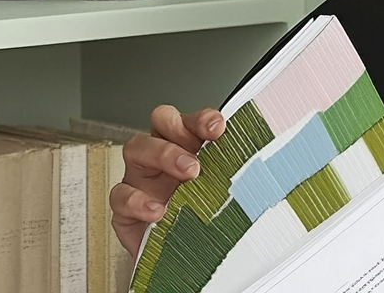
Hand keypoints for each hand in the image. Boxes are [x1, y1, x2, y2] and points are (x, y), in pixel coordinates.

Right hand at [110, 104, 225, 255]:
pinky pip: (121, 195)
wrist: (182, 264)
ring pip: (136, 148)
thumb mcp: (221, 197)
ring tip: (187, 175)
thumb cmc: (203, 223)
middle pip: (161, 122)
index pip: (192, 120)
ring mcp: (142, 179)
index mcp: (190, 148)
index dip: (202, 119)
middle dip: (178, 130)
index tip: (218, 128)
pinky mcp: (125, 208)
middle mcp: (164, 157)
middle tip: (198, 157)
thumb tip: (263, 170)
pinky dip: (137, 200)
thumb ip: (233, 177)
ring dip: (162, 155)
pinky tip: (157, 211)